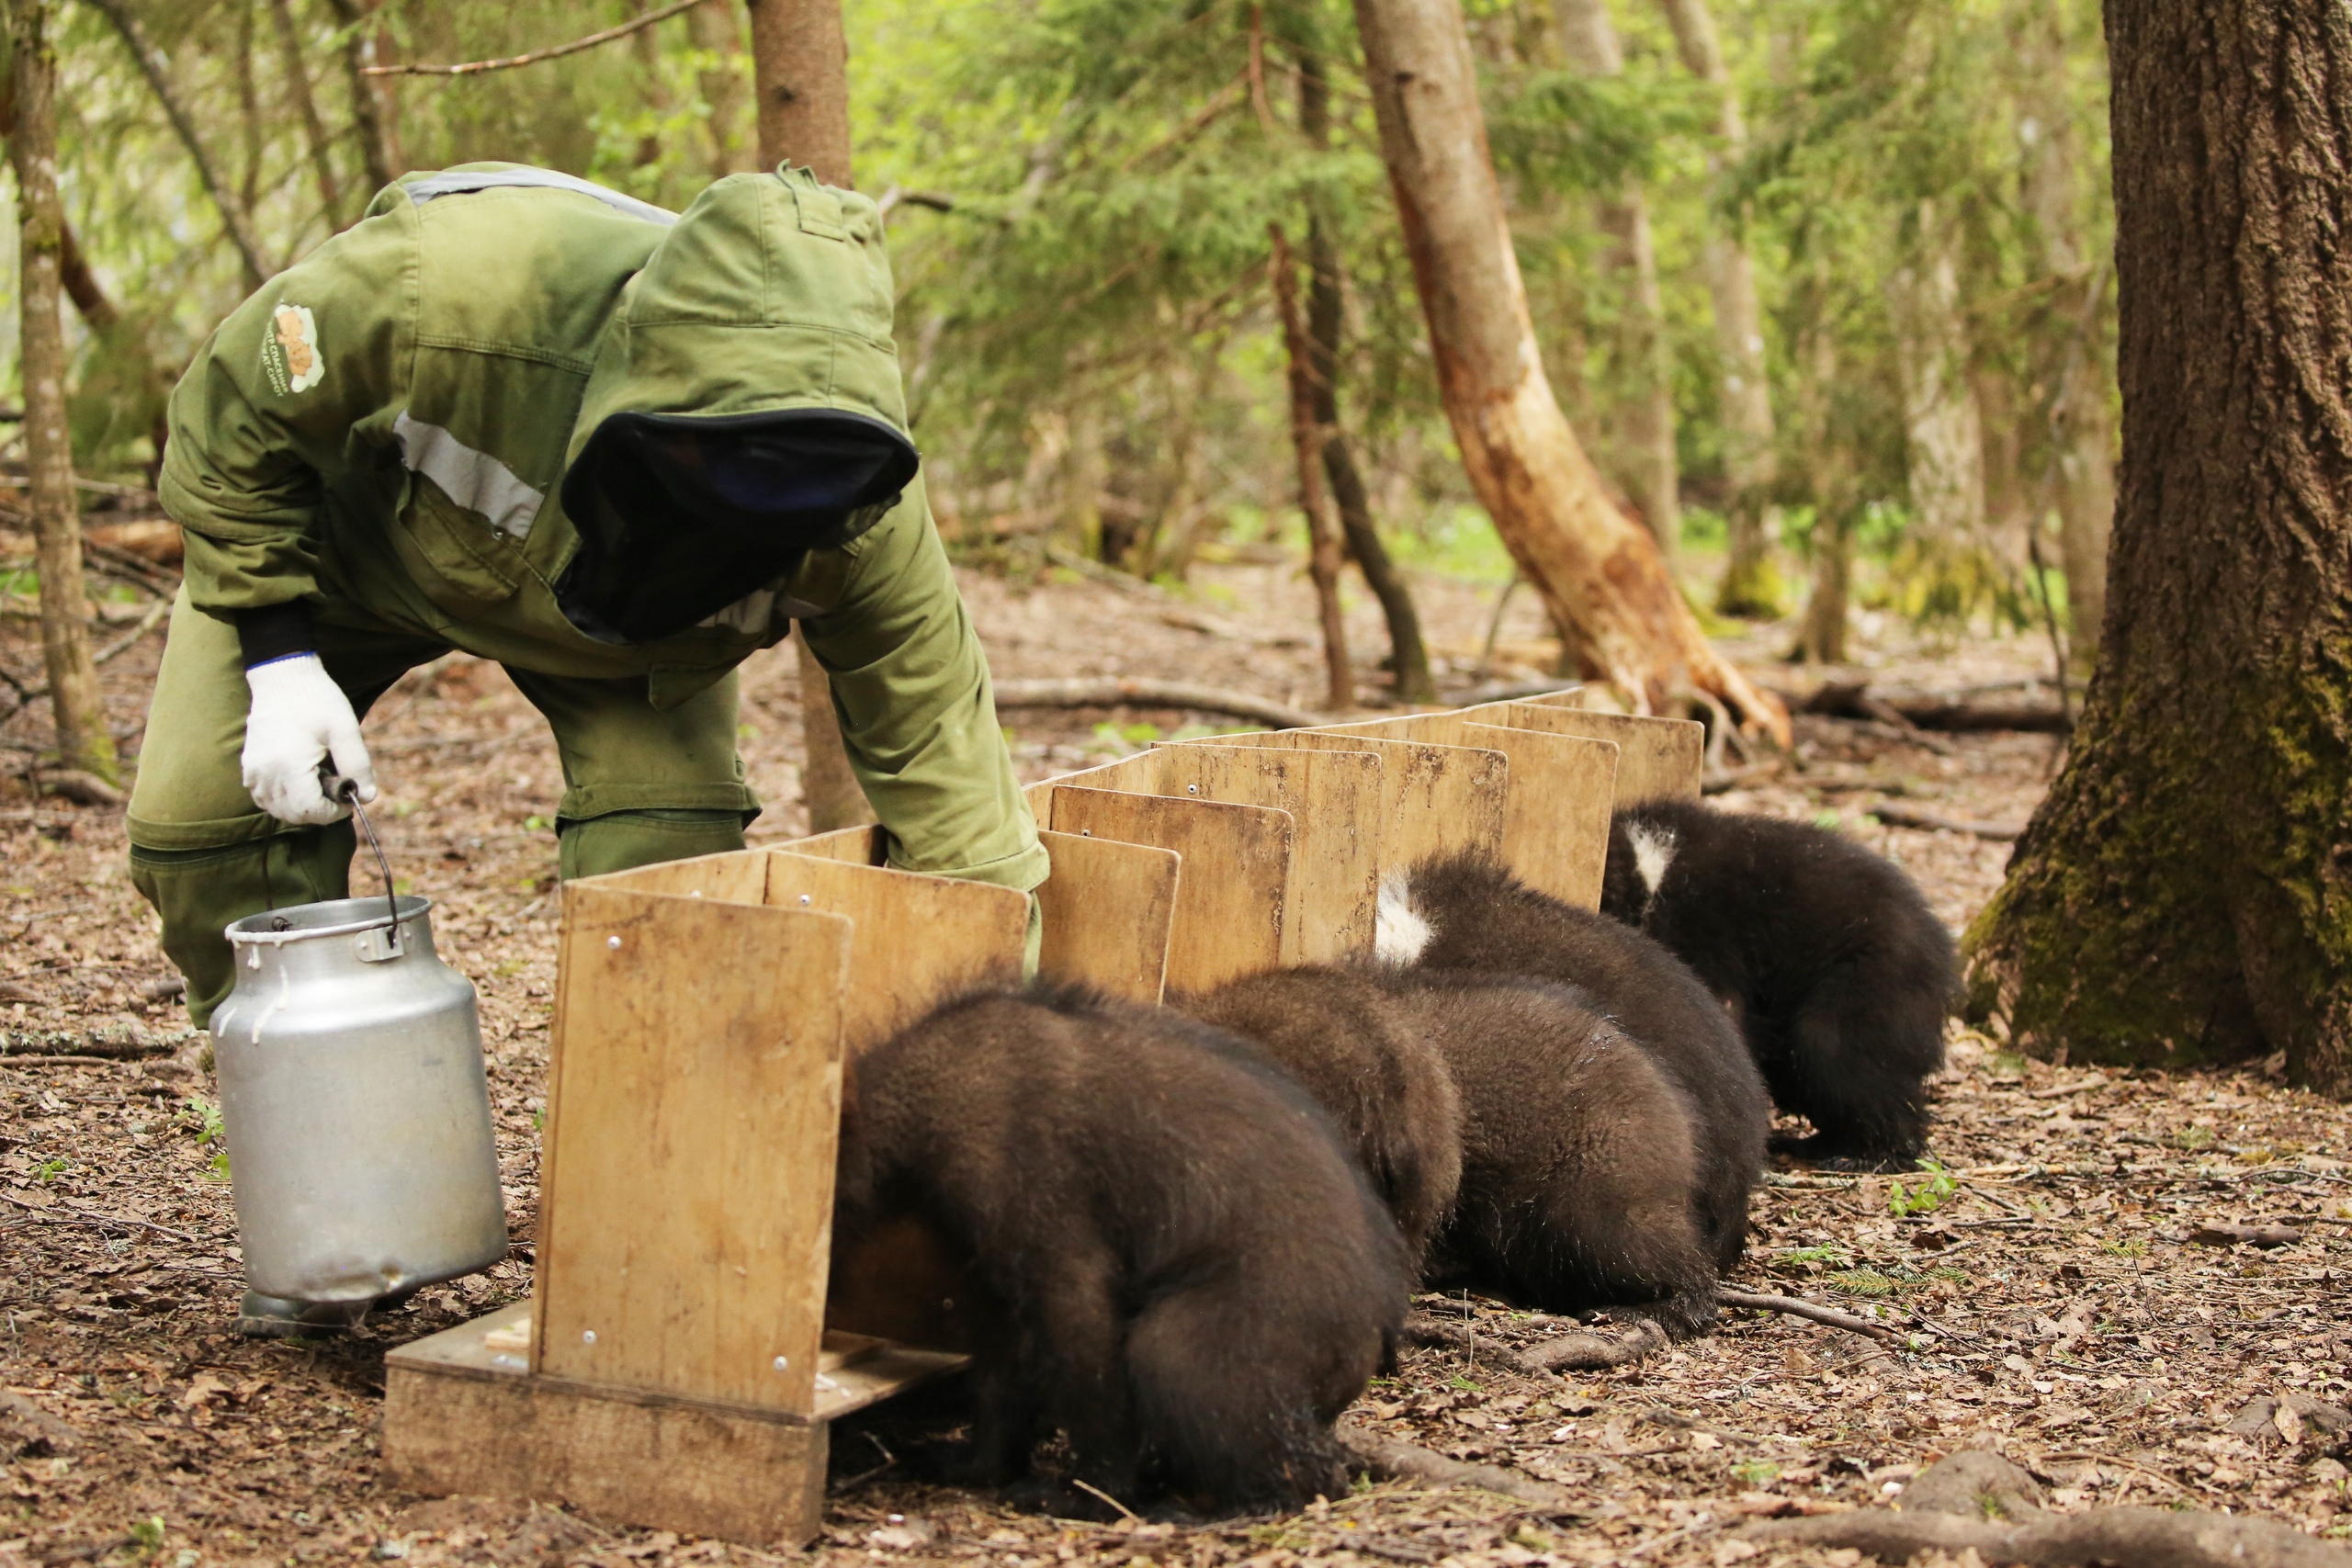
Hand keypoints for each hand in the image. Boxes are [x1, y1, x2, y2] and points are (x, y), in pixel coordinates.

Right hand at [241, 654, 376, 824]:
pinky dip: (281, 801)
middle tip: (336, 793)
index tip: (348, 801)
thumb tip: (367, 797)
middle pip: (292, 814)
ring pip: (275, 809)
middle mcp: (265, 772)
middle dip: (319, 813)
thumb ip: (358, 766)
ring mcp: (253, 769)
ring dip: (300, 809)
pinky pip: (262, 797)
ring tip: (319, 787)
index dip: (333, 813)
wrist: (283, 677)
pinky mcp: (248, 765)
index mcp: (289, 764)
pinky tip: (299, 785)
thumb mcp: (345, 730)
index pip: (309, 810)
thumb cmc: (317, 700)